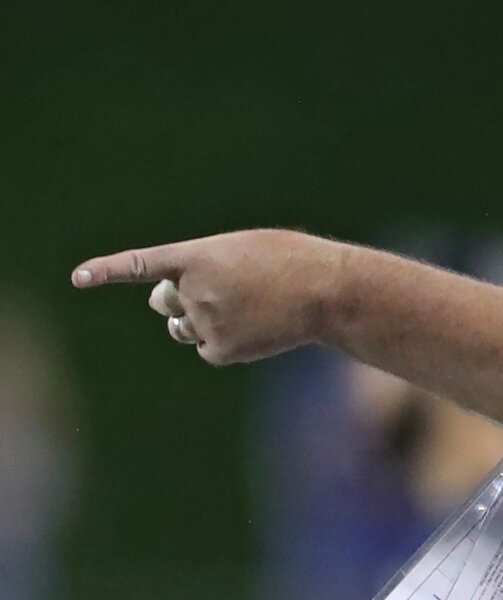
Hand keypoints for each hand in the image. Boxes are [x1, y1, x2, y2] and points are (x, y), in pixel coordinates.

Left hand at [73, 229, 349, 365]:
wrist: (326, 292)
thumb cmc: (291, 261)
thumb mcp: (243, 249)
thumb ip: (203, 268)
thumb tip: (176, 311)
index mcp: (197, 257)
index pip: (141, 265)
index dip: (106, 270)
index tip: (78, 277)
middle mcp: (194, 290)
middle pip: (162, 300)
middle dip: (178, 298)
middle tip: (220, 290)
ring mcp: (206, 322)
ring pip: (182, 327)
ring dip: (199, 320)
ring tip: (246, 310)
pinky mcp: (220, 349)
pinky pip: (204, 348)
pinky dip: (223, 342)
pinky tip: (255, 329)